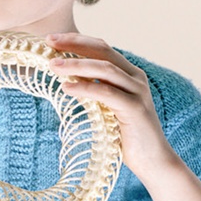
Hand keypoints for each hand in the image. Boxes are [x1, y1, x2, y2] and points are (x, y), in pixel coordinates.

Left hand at [46, 32, 176, 184]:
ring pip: (105, 69)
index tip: (52, 39)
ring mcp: (137, 92)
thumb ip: (95, 90)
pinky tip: (66, 88)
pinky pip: (106, 93)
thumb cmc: (125, 135)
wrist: (152, 161)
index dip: (77, 40)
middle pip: (103, 51)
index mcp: (129, 74)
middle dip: (74, 45)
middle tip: (48, 43)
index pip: (102, 48)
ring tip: (52, 66)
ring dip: (76, 65)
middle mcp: (136, 78)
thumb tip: (68, 78)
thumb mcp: (107, 107)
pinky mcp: (135, 109)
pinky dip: (84, 88)